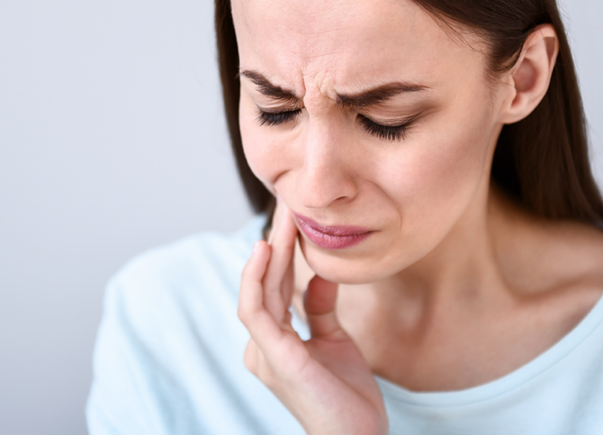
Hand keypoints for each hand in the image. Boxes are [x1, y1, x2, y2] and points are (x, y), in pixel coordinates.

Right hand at [238, 200, 388, 434]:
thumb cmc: (346, 399)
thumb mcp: (335, 342)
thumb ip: (320, 310)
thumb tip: (318, 276)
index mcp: (273, 343)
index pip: (273, 288)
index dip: (282, 253)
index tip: (294, 218)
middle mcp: (261, 347)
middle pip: (264, 283)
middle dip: (276, 241)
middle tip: (286, 203)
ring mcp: (264, 353)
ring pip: (258, 291)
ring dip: (270, 252)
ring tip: (281, 218)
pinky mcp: (275, 359)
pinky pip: (256, 311)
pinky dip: (257, 279)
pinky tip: (268, 250)